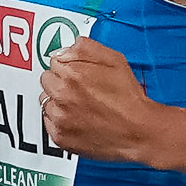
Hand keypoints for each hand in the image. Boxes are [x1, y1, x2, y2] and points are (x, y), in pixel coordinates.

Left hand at [39, 38, 154, 161]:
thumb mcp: (114, 60)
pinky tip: (78, 119)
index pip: (54, 61)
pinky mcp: (60, 137)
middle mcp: (62, 96)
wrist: (138, 131)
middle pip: (47, 81)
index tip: (79, 73)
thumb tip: (67, 49)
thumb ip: (85, 48)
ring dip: (59, 101)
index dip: (69, 66)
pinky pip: (49, 123)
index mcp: (71, 74)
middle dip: (61, 82)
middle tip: (81, 90)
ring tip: (81, 105)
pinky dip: (60, 120)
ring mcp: (59, 118)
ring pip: (46, 102)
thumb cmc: (129, 99)